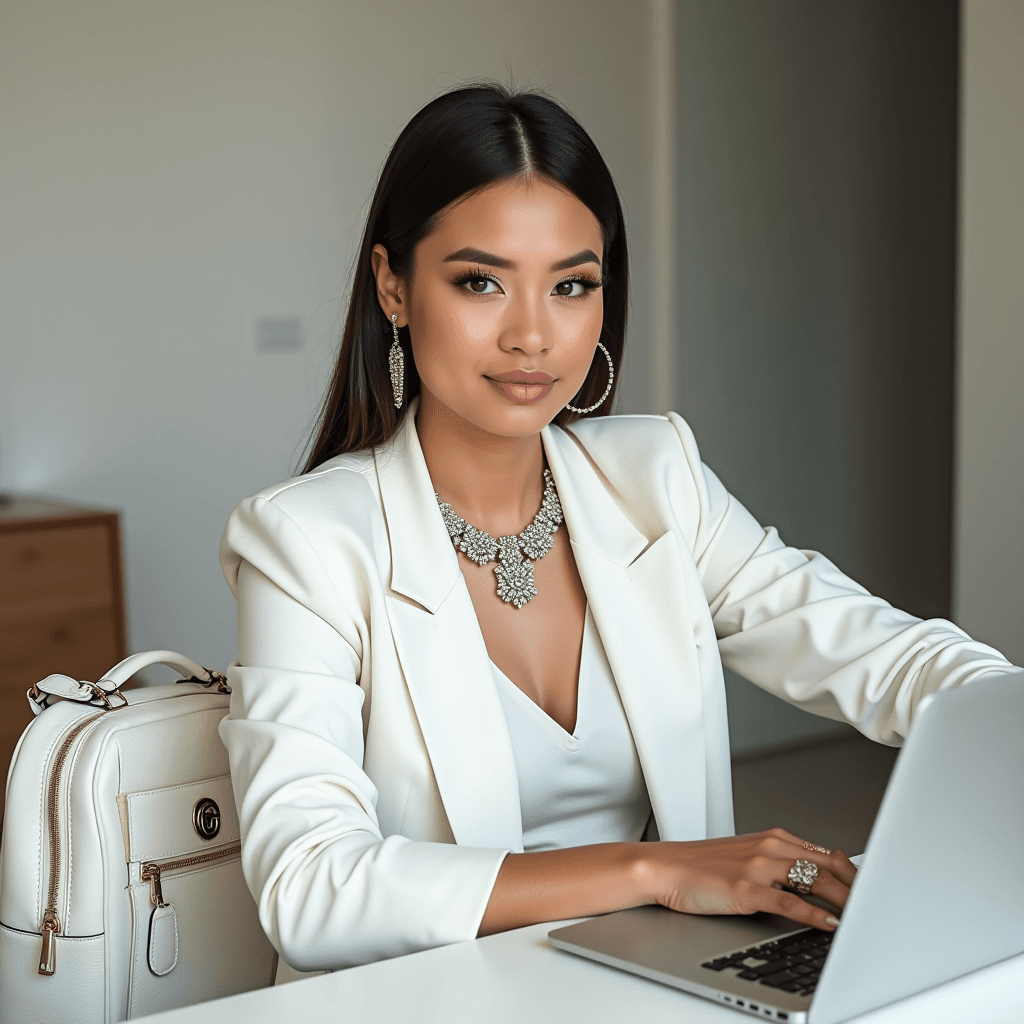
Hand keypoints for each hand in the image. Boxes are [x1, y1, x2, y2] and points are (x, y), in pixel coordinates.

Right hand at [642, 828, 857, 931]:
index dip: (855, 876)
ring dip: (846, 902)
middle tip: (877, 907)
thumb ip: (780, 864)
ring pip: (816, 881)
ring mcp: (759, 867)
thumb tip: (815, 881)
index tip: (873, 893)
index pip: (828, 854)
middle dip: (859, 889)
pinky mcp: (746, 889)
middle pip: (830, 866)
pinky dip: (816, 915)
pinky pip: (790, 903)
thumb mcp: (747, 856)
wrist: (666, 867)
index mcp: (774, 839)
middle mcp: (771, 848)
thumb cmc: (703, 866)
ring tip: (864, 918)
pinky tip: (830, 924)